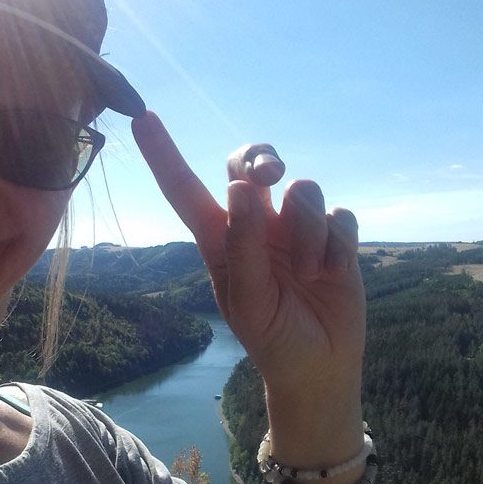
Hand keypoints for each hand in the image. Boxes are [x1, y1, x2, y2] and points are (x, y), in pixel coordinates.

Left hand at [132, 112, 364, 431]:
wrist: (320, 365)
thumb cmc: (274, 337)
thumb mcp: (249, 301)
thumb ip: (243, 245)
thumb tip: (237, 188)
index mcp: (222, 241)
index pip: (187, 191)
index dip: (165, 156)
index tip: (142, 118)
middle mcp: (257, 226)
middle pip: (249, 165)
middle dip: (260, 158)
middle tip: (271, 175)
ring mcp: (297, 229)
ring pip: (304, 190)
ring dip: (308, 231)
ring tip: (309, 273)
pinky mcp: (335, 237)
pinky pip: (340, 214)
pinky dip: (338, 243)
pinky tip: (332, 273)